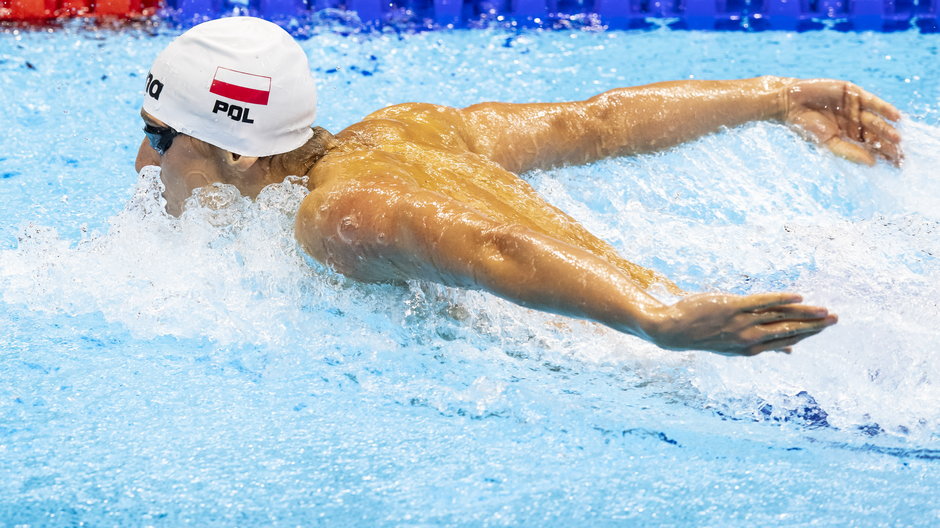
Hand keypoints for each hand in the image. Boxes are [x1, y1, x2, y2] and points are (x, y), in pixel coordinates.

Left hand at [650, 292, 837, 355]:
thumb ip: (763, 346)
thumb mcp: (734, 346)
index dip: (807, 334)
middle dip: (813, 326)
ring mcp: (741, 322)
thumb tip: (789, 351)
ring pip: (779, 317)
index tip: (825, 328)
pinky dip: (780, 299)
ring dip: (804, 313)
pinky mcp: (732, 306)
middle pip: (787, 330)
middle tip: (835, 319)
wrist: (673, 330)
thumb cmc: (704, 334)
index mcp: (750, 349)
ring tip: (824, 311)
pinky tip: (797, 297)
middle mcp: (749, 338)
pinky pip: (761, 302)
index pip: (785, 340)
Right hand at [782, 78, 901, 166]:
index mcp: (847, 137)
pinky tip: (896, 117)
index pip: (870, 148)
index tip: (897, 165)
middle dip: (889, 145)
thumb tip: (873, 164)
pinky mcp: (853, 93)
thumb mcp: (828, 142)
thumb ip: (849, 152)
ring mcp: (854, 107)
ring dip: (888, 130)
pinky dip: (885, 108)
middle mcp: (854, 123)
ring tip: (897, 139)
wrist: (790, 103)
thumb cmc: (805, 126)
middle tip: (902, 155)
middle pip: (877, 135)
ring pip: (877, 120)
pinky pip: (873, 102)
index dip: (884, 156)